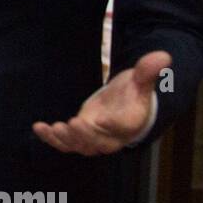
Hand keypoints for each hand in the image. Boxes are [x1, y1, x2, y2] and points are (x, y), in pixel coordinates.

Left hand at [32, 51, 169, 154]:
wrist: (125, 107)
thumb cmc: (134, 94)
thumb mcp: (141, 80)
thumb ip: (148, 71)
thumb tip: (163, 56)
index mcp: (129, 123)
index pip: (122, 126)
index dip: (113, 124)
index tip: (102, 119)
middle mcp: (111, 136)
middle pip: (98, 142)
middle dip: (84, 135)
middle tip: (71, 123)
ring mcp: (93, 138)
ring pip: (79, 146)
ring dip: (65, 139)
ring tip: (52, 128)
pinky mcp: (78, 137)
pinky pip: (64, 143)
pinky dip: (50, 138)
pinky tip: (38, 127)